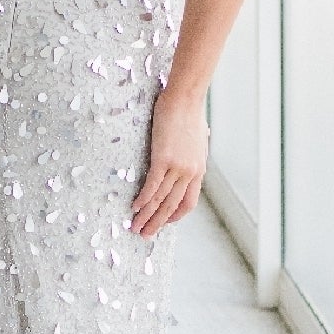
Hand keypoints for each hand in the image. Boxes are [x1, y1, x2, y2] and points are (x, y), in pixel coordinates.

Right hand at [129, 90, 208, 236]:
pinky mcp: (163, 159)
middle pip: (173, 206)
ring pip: (161, 200)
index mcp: (198, 170)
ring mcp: (178, 167)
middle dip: (158, 223)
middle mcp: (190, 173)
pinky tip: (134, 208)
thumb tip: (198, 142)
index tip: (163, 222)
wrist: (185, 99)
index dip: (175, 215)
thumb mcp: (198, 136)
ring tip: (136, 227)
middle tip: (145, 234)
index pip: (188, 203)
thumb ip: (195, 147)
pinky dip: (143, 199)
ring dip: (147, 216)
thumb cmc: (189, 113)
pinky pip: (152, 185)